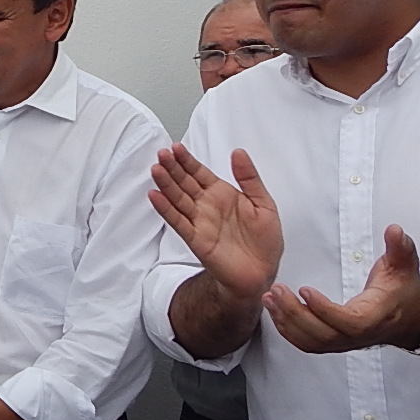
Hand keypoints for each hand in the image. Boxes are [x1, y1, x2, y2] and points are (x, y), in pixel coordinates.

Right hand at [150, 146, 281, 301]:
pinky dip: (165, 209)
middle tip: (162, 154)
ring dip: (166, 185)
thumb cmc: (264, 240)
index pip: (199, 172)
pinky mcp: (196, 239)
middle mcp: (206, 205)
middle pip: (185, 182)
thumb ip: (249, 178)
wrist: (262, 272)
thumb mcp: (264, 204)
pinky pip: (178, 222)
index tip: (176, 147)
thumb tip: (238, 152)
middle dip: (173, 168)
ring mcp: (199, 221)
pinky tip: (155, 196)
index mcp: (222, 194)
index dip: (187, 160)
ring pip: (178, 199)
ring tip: (156, 170)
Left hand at [264, 225, 419, 353]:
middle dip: (296, 313)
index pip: (349, 322)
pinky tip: (275, 312)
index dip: (325, 309)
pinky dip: (288, 331)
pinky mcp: (335, 342)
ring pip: (312, 342)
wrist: (411, 317)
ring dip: (286, 322)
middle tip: (277, 290)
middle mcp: (359, 334)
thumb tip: (394, 230)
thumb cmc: (405, 291)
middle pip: (323, 334)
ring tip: (270, 298)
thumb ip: (399, 247)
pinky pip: (308, 344)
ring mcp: (346, 341)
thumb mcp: (405, 264)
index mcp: (375, 315)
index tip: (305, 290)